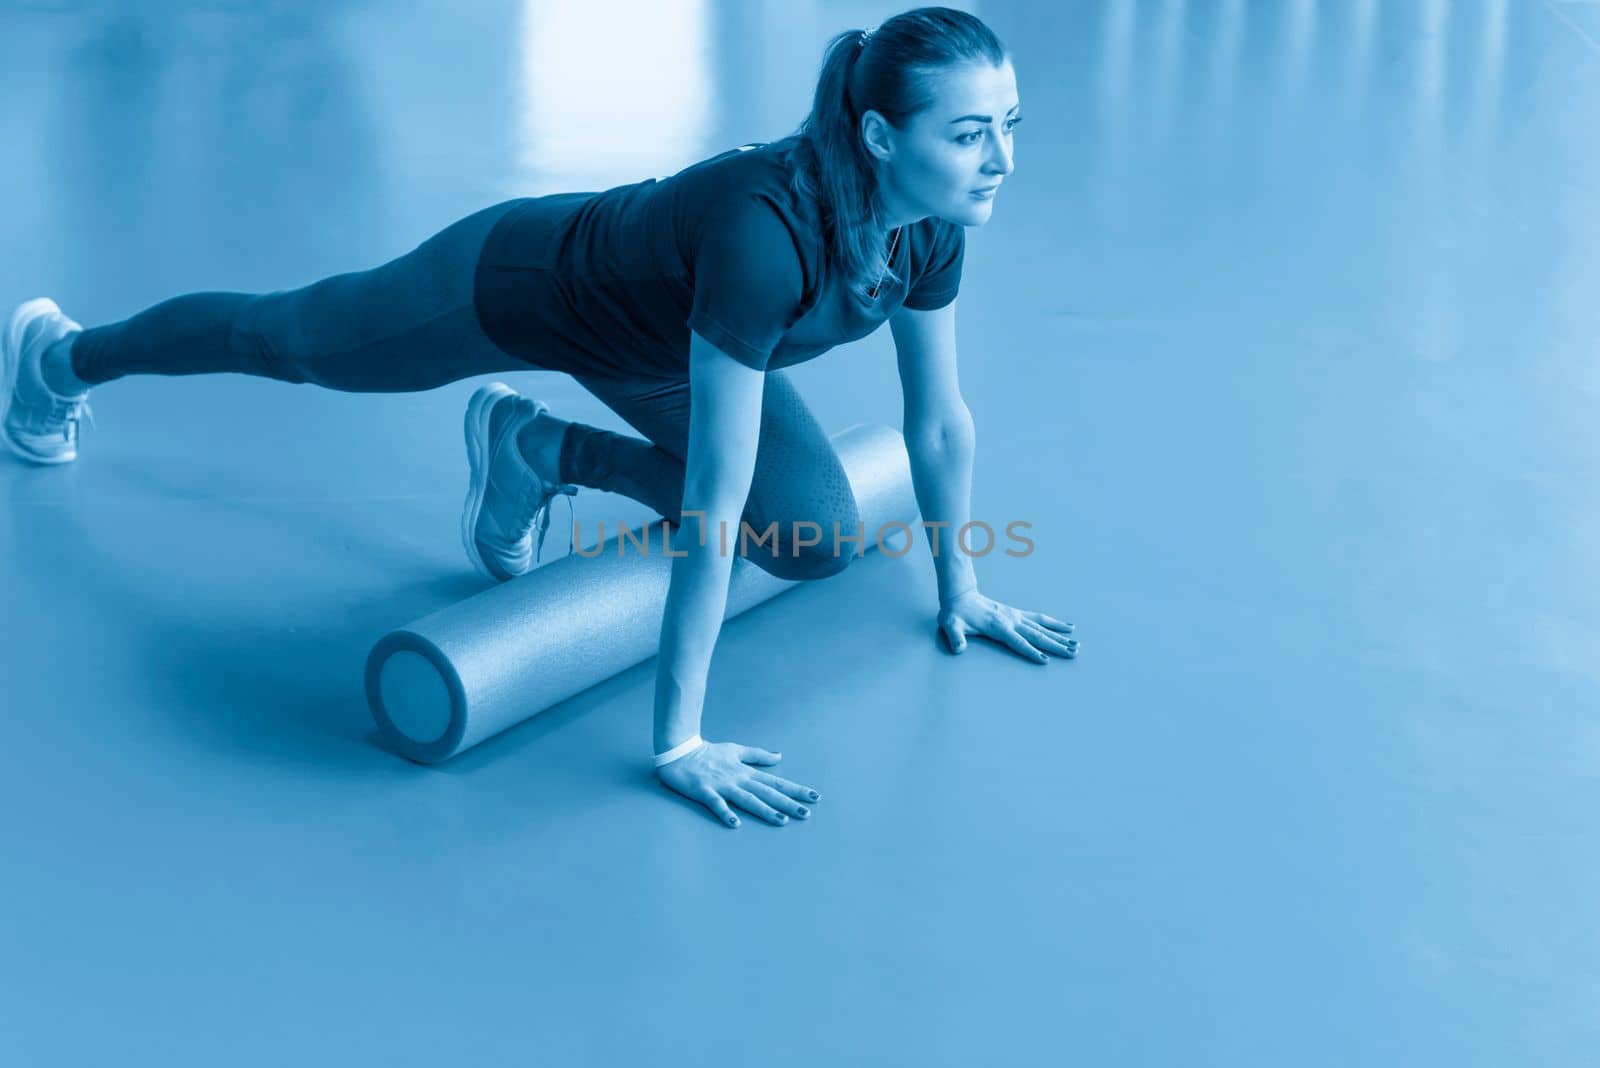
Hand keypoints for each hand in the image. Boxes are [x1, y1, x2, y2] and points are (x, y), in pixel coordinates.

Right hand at [655, 741, 820, 828]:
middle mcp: (738, 779)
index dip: (795, 790)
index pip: (776, 782)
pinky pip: (716, 804)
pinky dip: (725, 812)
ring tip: (782, 821)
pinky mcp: (704, 791)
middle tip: (806, 814)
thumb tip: (779, 756)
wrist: (679, 751)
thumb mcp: (735, 749)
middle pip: (767, 793)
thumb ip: (757, 755)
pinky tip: (735, 824)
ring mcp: (722, 785)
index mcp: (746, 772)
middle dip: (787, 803)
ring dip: (765, 810)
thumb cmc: (707, 752)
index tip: (814, 797)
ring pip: (747, 799)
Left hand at [938, 589, 1076, 662]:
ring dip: (1060, 636)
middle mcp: (1011, 620)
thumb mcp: (950, 625)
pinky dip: (1054, 623)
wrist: (960, 596)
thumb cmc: (955, 614)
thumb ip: (955, 637)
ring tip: (1076, 644)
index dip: (1031, 651)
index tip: (1045, 660)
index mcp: (998, 626)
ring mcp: (1016, 616)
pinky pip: (1040, 618)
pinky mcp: (1017, 614)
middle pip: (1037, 635)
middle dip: (1055, 645)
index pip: (1018, 641)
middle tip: (1073, 653)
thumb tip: (958, 649)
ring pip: (1042, 627)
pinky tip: (1068, 627)